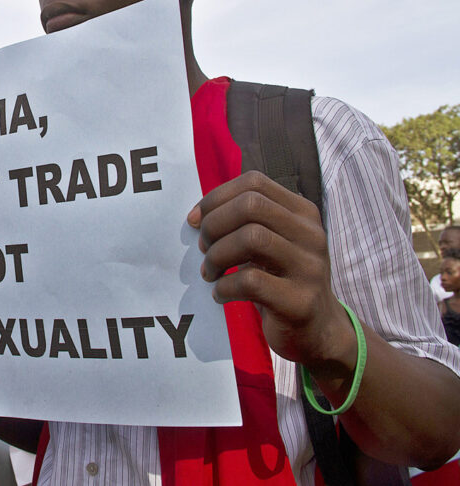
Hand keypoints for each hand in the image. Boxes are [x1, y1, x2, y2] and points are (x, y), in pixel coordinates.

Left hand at [190, 171, 355, 378]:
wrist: (319, 331)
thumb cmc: (282, 280)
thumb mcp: (272, 243)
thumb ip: (245, 222)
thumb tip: (197, 216)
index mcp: (302, 213)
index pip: (254, 183)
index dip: (217, 197)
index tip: (195, 220)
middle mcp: (311, 234)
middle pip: (251, 206)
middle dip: (214, 224)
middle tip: (203, 248)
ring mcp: (309, 268)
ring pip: (251, 238)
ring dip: (216, 255)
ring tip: (209, 273)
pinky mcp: (300, 301)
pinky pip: (251, 281)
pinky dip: (224, 286)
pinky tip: (220, 294)